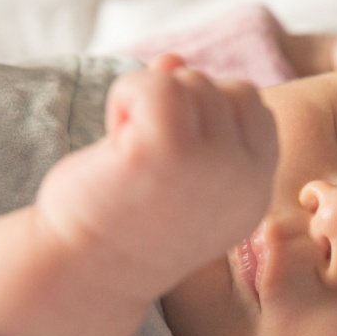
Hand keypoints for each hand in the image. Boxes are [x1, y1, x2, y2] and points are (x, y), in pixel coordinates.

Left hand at [0, 54, 277, 335]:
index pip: (253, 107)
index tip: (171, 153)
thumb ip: (190, 120)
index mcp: (254, 191)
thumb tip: (173, 62)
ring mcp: (210, 165)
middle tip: (143, 157)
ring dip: (146, 101)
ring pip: (190, 81)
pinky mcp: (166, 150)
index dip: (206, 111)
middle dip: (176, 105)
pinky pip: (155, 83)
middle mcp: (244, 181)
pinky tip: (114, 139)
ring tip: (128, 153)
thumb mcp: (175, 169)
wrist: (82, 274)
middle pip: (222, 88)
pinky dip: (126, 96)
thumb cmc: (123, 221)